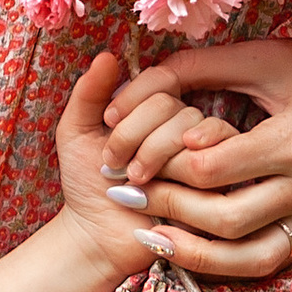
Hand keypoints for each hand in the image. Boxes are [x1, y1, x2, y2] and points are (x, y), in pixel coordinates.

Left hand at [50, 53, 197, 280]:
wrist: (97, 236)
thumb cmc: (87, 184)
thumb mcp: (76, 132)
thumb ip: (89, 93)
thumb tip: (107, 55)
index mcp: (154, 109)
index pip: (161, 82)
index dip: (132, 102)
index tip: (105, 128)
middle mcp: (182, 127)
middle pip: (177, 108)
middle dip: (138, 134)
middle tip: (113, 165)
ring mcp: (202, 155)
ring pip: (194, 133)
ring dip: (156, 155)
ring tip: (131, 181)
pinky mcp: (215, 185)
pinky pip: (212, 164)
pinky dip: (176, 175)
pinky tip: (153, 190)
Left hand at [100, 36, 291, 284]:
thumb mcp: (261, 57)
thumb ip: (199, 67)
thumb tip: (136, 81)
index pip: (211, 169)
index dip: (162, 164)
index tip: (130, 156)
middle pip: (224, 216)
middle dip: (167, 206)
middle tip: (127, 192)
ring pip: (248, 255)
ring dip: (193, 250)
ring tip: (148, 234)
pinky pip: (269, 260)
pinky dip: (227, 263)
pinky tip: (188, 250)